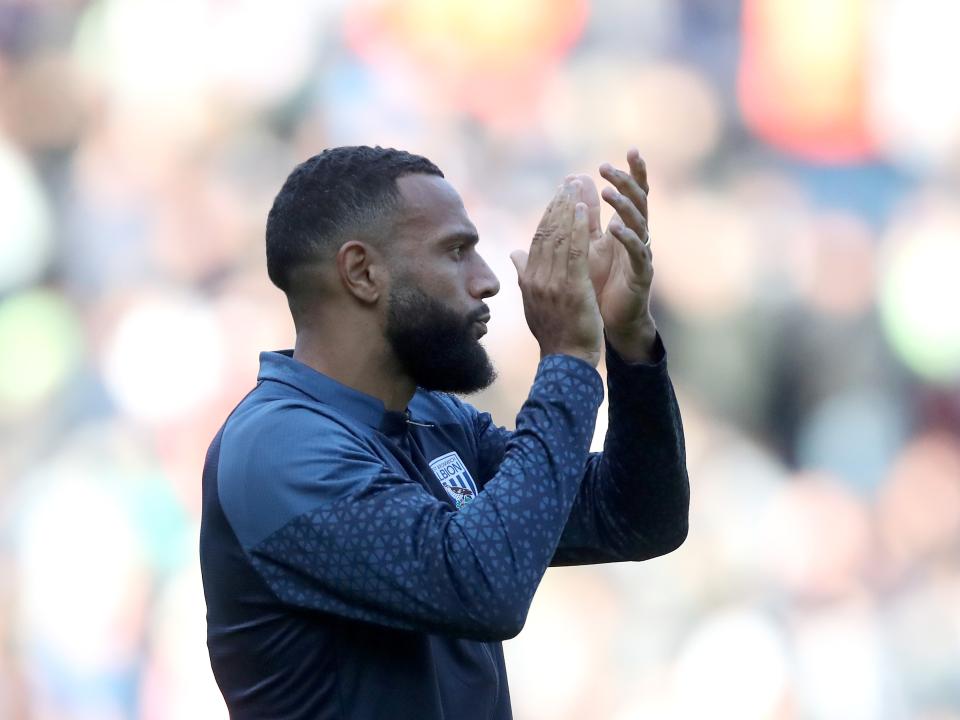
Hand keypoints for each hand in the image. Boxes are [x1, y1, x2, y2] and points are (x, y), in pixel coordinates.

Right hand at [510, 179, 602, 366]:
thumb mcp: (532, 301)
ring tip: (578, 187)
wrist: (565, 359)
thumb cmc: (554, 332)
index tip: (558, 195)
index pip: (537, 239)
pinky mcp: (571, 288)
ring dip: (569, 209)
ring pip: (560, 238)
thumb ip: (523, 274)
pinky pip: (574, 252)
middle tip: (569, 182)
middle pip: (547, 232)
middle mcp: (537, 277)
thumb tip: (514, 252)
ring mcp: (553, 283)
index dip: (548, 214)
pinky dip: (578, 229)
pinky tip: (584, 210)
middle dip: (558, 205)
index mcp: (529, 279)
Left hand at [573, 149, 656, 362]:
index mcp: (623, 229)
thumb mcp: (587, 248)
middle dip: (627, 181)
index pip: (630, 195)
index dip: (630, 174)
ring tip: (610, 191)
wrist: (609, 322)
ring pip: (640, 222)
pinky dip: (627, 238)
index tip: (627, 151)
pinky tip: (616, 227)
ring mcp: (641, 254)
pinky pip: (637, 252)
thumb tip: (570, 195)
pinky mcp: (642, 273)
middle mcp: (637, 237)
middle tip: (609, 166)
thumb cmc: (599, 285)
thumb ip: (583, 222)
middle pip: (639, 201)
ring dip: (624, 205)